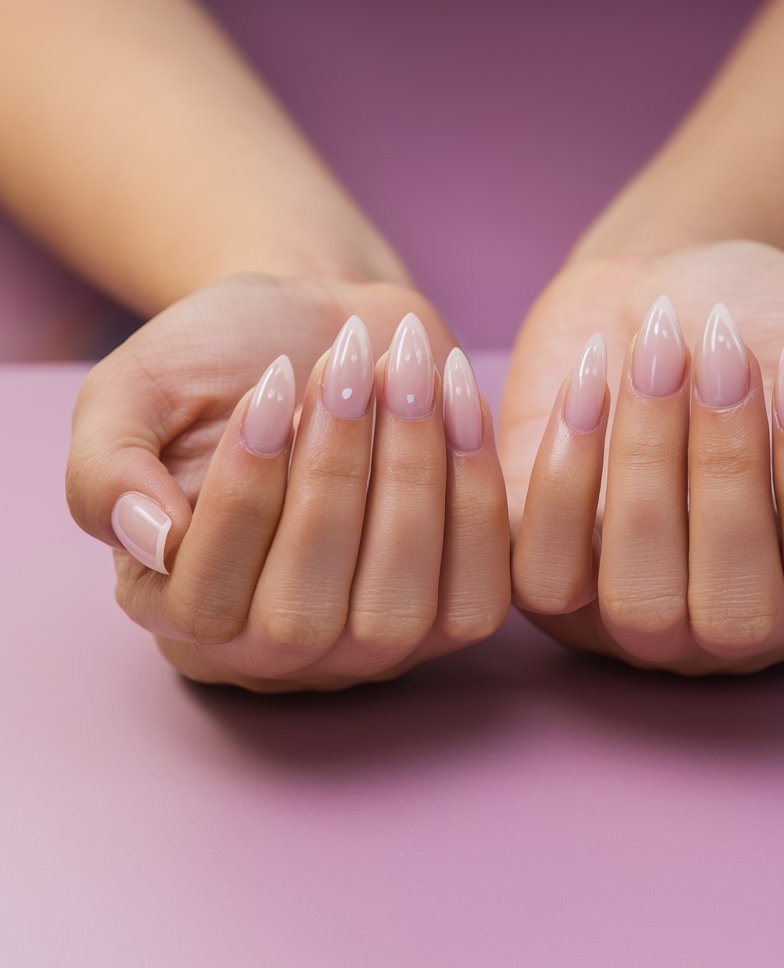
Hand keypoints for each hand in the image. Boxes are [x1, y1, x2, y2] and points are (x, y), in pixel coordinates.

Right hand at [67, 274, 509, 691]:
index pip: (205, 602)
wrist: (323, 331)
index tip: (271, 384)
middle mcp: (277, 651)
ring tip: (403, 371)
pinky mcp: (451, 610)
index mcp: (183, 609)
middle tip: (348, 367)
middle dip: (335, 480)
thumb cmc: (223, 367)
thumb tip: (151, 539)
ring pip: (398, 611)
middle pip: (305, 616)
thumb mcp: (132, 396)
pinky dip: (475, 493)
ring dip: (411, 481)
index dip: (243, 496)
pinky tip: (456, 397)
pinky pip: (478, 592)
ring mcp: (371, 644)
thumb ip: (106, 469)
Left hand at [500, 241, 783, 672]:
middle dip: (724, 470)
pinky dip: (561, 482)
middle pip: (731, 609)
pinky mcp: (556, 577)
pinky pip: (546, 576)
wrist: (661, 296)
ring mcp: (639, 612)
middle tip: (717, 348)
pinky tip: (586, 383)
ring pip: (639, 597)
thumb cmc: (770, 334)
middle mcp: (735, 624)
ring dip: (645, 467)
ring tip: (655, 354)